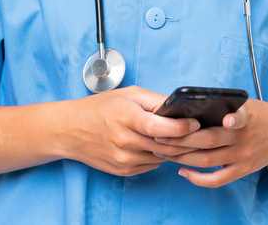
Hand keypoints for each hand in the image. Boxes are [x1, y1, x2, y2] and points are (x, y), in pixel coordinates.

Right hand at [62, 86, 200, 176]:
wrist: (70, 130)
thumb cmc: (99, 108)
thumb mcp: (128, 95)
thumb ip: (155, 101)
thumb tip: (179, 107)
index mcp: (126, 117)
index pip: (159, 127)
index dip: (181, 127)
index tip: (194, 123)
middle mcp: (124, 141)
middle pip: (165, 146)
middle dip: (185, 140)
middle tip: (197, 133)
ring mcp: (123, 159)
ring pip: (161, 157)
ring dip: (172, 149)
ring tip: (177, 137)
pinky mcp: (123, 170)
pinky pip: (151, 165)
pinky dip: (158, 155)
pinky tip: (155, 144)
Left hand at [150, 99, 267, 187]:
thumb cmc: (257, 115)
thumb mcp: (246, 103)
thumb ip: (224, 104)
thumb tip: (189, 105)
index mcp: (246, 116)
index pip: (241, 116)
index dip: (234, 118)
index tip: (227, 118)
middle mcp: (243, 137)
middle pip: (209, 140)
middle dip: (180, 139)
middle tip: (158, 136)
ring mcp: (242, 156)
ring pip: (207, 160)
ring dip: (181, 157)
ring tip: (162, 152)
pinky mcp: (241, 170)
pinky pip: (217, 179)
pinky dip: (198, 179)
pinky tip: (182, 171)